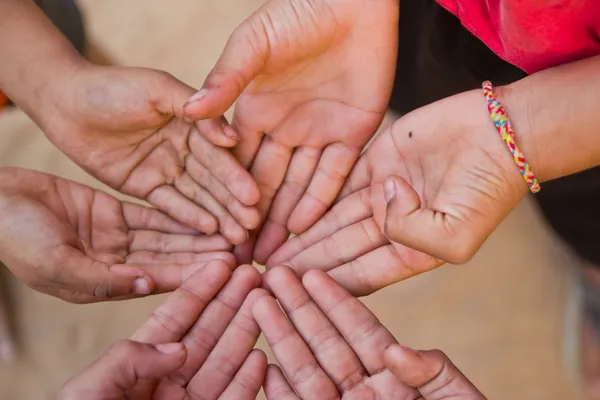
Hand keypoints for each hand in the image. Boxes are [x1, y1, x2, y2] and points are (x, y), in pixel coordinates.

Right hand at [0, 167, 234, 302]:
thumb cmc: (16, 237)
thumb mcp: (56, 262)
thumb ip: (100, 277)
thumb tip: (144, 286)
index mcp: (102, 284)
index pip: (158, 279)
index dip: (192, 274)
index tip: (226, 269)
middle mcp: (115, 264)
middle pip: (169, 258)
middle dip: (203, 254)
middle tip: (241, 248)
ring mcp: (115, 238)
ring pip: (166, 236)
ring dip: (197, 234)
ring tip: (231, 229)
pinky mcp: (113, 214)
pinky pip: (152, 213)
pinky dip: (177, 213)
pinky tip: (204, 212)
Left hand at [37, 62, 259, 244]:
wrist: (65, 101)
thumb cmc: (113, 87)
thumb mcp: (158, 89)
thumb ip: (196, 111)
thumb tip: (233, 139)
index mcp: (193, 124)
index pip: (219, 155)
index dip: (236, 177)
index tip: (254, 197)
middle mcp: (185, 149)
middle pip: (213, 181)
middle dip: (233, 204)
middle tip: (252, 226)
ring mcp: (166, 169)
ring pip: (196, 197)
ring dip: (218, 215)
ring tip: (237, 238)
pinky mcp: (146, 187)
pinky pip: (170, 205)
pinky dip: (189, 217)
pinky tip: (209, 231)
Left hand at [60, 261, 269, 398]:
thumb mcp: (90, 390)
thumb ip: (128, 359)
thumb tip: (178, 347)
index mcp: (137, 367)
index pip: (174, 320)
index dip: (198, 290)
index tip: (221, 264)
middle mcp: (167, 382)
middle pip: (206, 335)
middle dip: (230, 303)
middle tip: (254, 274)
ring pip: (224, 362)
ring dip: (245, 332)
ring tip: (263, 304)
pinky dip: (247, 381)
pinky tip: (260, 356)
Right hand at [184, 0, 398, 262]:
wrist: (351, 0)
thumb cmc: (298, 12)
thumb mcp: (255, 43)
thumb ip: (226, 78)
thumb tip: (187, 111)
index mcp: (255, 112)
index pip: (236, 162)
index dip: (226, 194)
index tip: (215, 228)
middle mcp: (285, 130)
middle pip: (266, 183)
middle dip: (255, 219)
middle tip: (243, 258)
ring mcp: (319, 134)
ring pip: (299, 186)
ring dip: (286, 220)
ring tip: (272, 255)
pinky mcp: (353, 134)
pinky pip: (335, 174)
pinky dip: (321, 200)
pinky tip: (306, 228)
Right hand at [255, 266, 484, 398]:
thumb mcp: (457, 399)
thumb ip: (433, 372)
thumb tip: (396, 351)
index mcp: (396, 376)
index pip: (361, 331)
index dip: (336, 301)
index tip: (313, 274)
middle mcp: (365, 391)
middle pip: (326, 343)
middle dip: (299, 308)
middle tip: (274, 274)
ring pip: (307, 372)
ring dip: (282, 339)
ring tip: (261, 305)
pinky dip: (281, 394)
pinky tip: (267, 367)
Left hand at [268, 90, 526, 294]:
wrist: (504, 134)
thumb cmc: (488, 188)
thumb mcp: (457, 231)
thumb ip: (411, 233)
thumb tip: (379, 208)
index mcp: (410, 251)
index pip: (358, 274)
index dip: (324, 285)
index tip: (290, 293)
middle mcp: (391, 226)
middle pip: (337, 249)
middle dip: (302, 264)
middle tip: (263, 276)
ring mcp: (382, 193)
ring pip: (332, 219)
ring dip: (301, 236)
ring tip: (266, 250)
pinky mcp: (375, 161)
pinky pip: (337, 181)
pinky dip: (313, 198)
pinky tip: (286, 213)